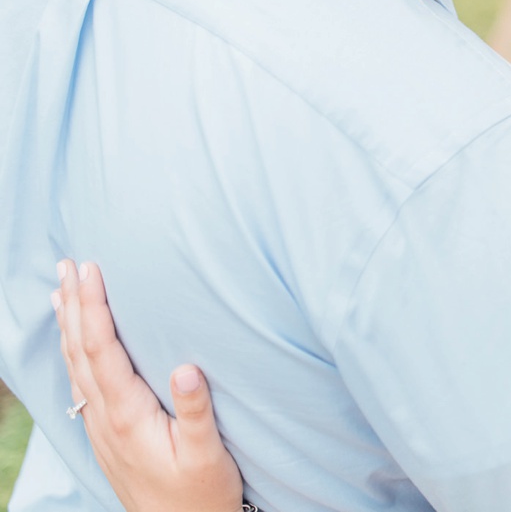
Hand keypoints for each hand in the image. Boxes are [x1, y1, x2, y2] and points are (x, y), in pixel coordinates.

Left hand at [53, 259, 243, 511]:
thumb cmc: (201, 495)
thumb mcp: (207, 455)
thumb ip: (195, 412)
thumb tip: (186, 367)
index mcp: (128, 416)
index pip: (103, 351)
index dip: (95, 308)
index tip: (92, 270)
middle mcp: (106, 419)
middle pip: (81, 351)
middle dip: (74, 305)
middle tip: (67, 264)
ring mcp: (101, 428)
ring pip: (75, 366)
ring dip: (68, 325)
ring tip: (60, 290)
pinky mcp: (106, 435)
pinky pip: (80, 384)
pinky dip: (73, 353)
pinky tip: (74, 342)